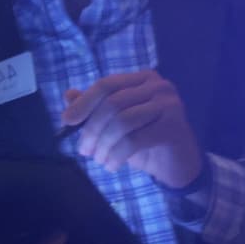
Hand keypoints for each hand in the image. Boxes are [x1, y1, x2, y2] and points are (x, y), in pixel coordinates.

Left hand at [61, 71, 201, 187]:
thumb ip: (95, 108)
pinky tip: (111, 165)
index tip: (67, 121)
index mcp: (143, 79)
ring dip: (103, 145)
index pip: (107, 85)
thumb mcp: (115, 123)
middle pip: (112, 103)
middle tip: (83, 150)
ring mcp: (169, 105)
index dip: (84, 102)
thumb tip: (69, 95)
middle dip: (92, 129)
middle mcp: (159, 86)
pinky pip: (134, 140)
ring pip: (122, 122)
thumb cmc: (144, 140)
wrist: (177, 165)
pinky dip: (116, 155)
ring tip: (98, 159)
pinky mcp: (173, 127)